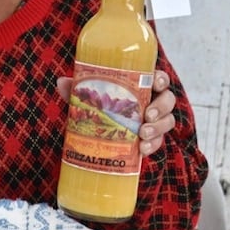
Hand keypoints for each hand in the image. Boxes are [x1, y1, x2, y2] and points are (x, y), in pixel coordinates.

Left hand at [57, 70, 175, 156]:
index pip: (159, 78)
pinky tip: (142, 150)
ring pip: (167, 122)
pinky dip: (152, 146)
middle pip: (168, 100)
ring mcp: (155, 121)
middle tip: (146, 115)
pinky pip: (158, 142)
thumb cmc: (100, 105)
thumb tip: (61, 82)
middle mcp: (153, 101)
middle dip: (160, 108)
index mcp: (143, 85)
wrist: (100, 131)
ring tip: (142, 135)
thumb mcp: (90, 96)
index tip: (155, 82)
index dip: (161, 79)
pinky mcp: (151, 139)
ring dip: (157, 128)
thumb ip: (78, 88)